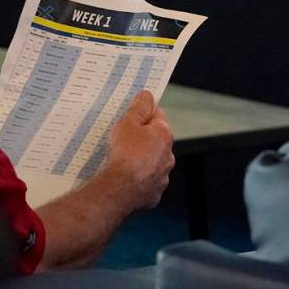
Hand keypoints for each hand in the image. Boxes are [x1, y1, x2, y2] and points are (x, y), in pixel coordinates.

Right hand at [103, 90, 174, 209]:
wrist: (120, 188)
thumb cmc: (125, 153)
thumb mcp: (128, 123)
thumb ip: (139, 107)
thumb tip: (147, 95)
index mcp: (164, 135)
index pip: (158, 116)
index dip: (144, 113)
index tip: (133, 115)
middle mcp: (168, 155)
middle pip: (156, 140)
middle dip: (142, 138)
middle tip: (123, 138)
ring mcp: (163, 175)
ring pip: (153, 162)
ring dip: (142, 159)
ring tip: (122, 160)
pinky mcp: (155, 192)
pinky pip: (147, 181)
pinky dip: (139, 178)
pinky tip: (125, 177)